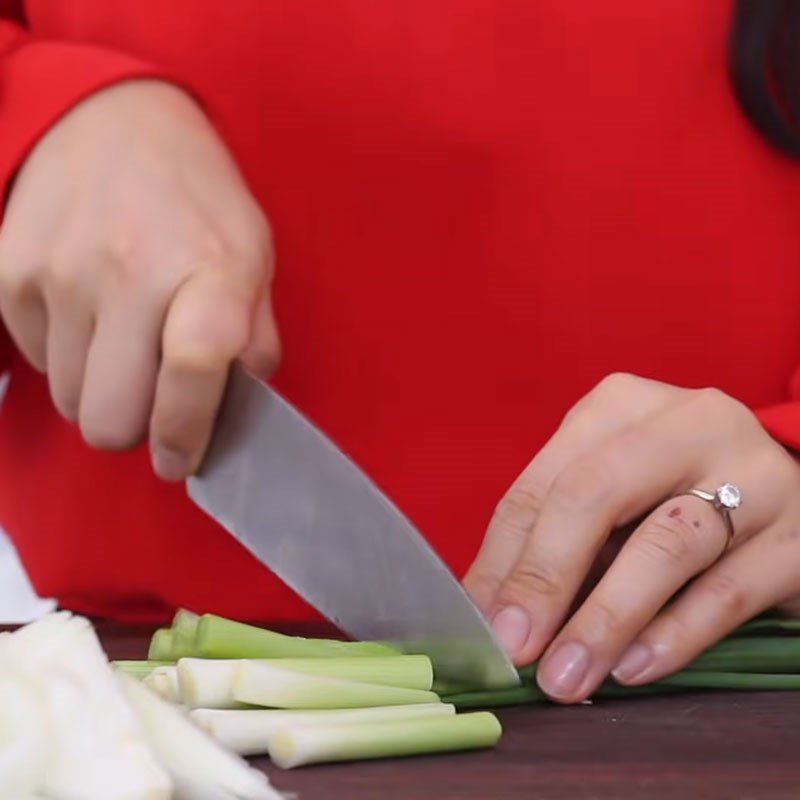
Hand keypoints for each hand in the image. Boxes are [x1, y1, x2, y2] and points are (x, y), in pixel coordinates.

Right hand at [0, 80, 278, 479]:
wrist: (109, 117)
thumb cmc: (195, 196)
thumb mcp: (252, 253)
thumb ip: (255, 333)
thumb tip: (245, 399)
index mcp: (211, 268)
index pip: (194, 370)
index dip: (185, 432)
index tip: (180, 459)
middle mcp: (131, 271)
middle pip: (111, 418)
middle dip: (135, 428)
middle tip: (151, 403)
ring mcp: (61, 272)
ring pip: (70, 400)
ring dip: (99, 390)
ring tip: (123, 340)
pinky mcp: (7, 271)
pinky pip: (34, 359)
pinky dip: (64, 354)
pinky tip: (90, 312)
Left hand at [464, 373, 799, 702]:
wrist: (785, 491)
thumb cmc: (674, 492)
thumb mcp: (611, 497)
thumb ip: (555, 540)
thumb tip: (491, 611)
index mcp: (621, 406)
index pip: (543, 484)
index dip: (505, 558)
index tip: (481, 623)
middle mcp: (687, 423)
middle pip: (595, 495)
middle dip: (546, 579)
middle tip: (516, 648)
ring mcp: (752, 474)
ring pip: (663, 545)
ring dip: (604, 618)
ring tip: (567, 674)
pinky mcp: (798, 536)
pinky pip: (725, 592)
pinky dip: (672, 635)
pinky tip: (632, 667)